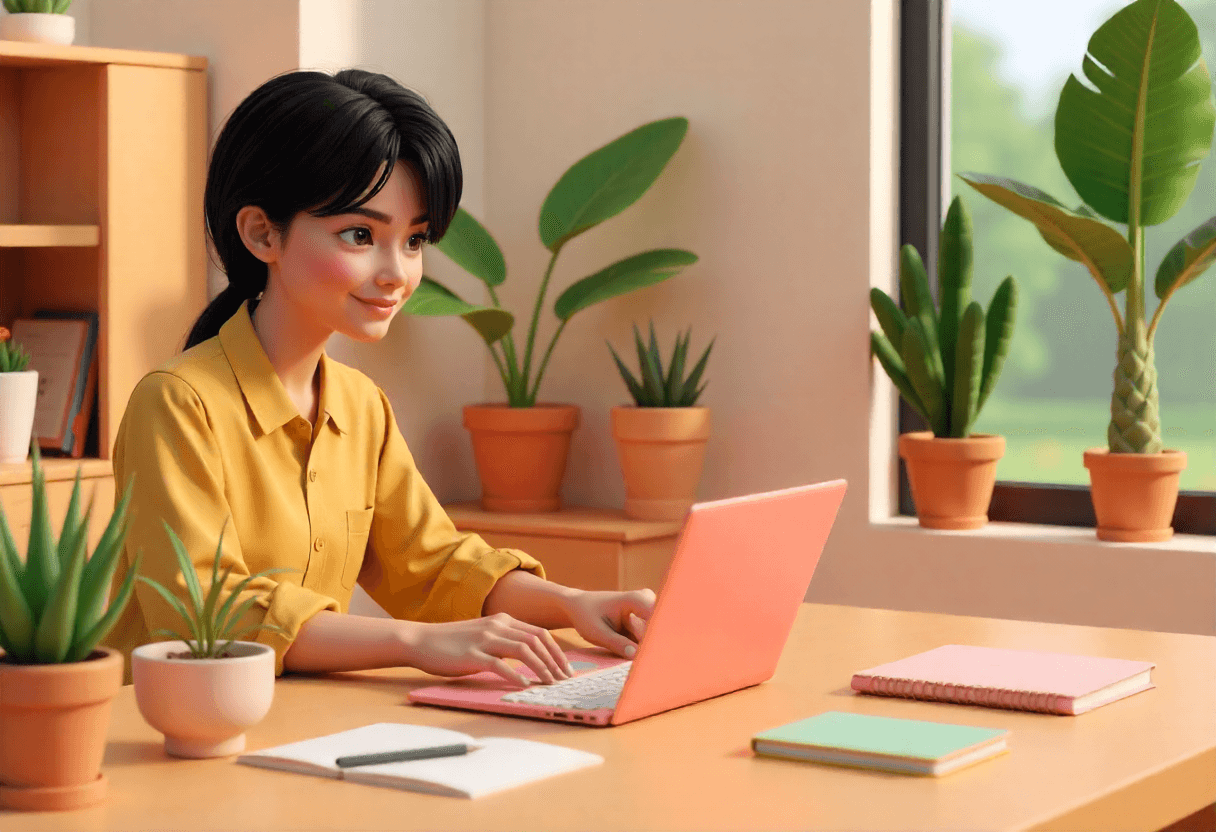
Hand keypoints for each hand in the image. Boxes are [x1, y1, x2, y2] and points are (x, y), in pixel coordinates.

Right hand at [401, 614, 573, 687]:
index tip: (566, 668)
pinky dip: (515, 675)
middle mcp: (497, 626)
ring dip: (541, 668)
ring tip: (550, 683)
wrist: (421, 640)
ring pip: (523, 650)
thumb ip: (504, 641)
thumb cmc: (453, 642)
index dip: (557, 651)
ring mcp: (485, 639)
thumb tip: (530, 659)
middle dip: (555, 661)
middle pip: (537, 640)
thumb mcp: (484, 636)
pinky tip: (524, 685)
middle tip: (565, 679)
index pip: (540, 633)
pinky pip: (499, 664)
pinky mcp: (472, 655)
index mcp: (503, 620)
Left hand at [560, 588, 655, 658]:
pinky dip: (643, 651)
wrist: (580, 606)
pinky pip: (648, 641)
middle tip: (650, 667)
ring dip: (648, 651)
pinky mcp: (644, 624)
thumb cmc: (585, 615)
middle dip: (654, 647)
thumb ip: (616, 643)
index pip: (655, 617)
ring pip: (653, 637)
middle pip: (658, 629)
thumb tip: (636, 656)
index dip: (657, 636)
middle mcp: (646, 603)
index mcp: (635, 599)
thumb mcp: (596, 631)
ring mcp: (647, 613)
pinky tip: (640, 662)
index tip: (654, 655)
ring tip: (646, 668)